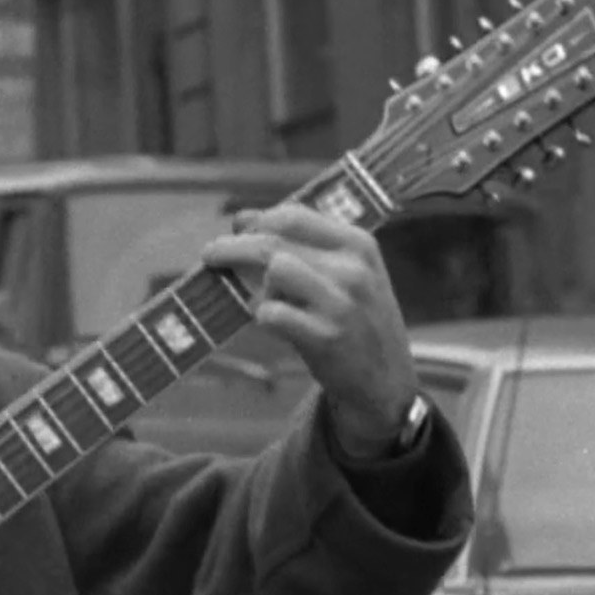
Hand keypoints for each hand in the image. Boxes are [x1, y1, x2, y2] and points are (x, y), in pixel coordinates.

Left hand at [200, 204, 418, 457]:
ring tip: (265, 301)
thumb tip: (241, 218)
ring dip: (257, 286)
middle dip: (233, 246)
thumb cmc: (355, 319)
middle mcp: (353, 269)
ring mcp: (341, 303)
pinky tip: (272, 323)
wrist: (385, 379)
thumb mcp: (343, 273)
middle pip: (274, 242)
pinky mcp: (326, 337)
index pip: (294, 216)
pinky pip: (272, 313)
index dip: (257, 221)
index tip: (238, 229)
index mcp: (358, 244)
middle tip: (210, 255)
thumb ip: (298, 244)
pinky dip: (262, 316)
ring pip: (274, 271)